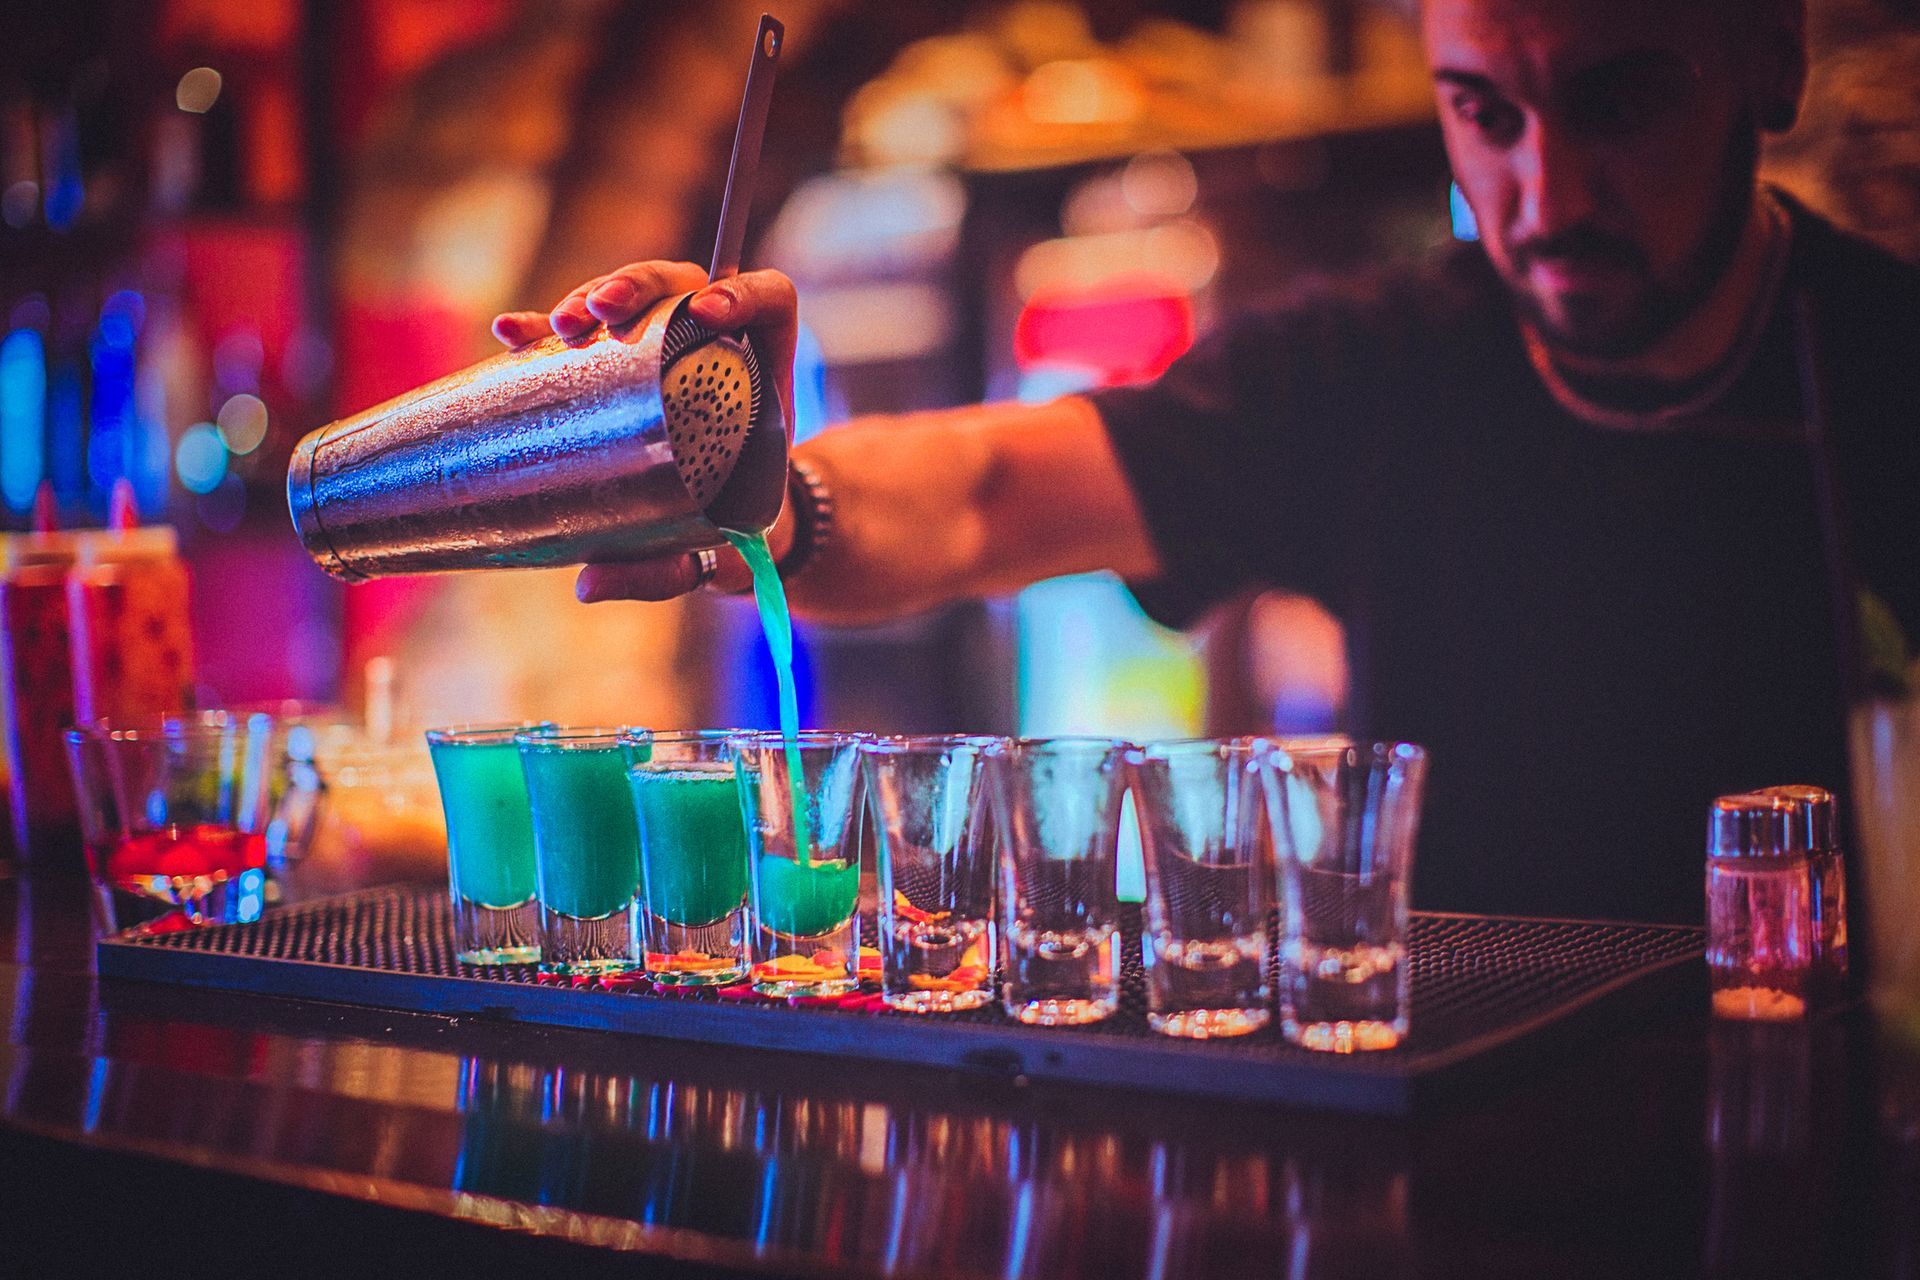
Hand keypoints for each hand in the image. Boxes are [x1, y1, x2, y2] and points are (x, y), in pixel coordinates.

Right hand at [492, 261, 801, 603]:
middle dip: (637, 285)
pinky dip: (542, 329)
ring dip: (589, 296)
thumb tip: (588, 585)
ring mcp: (662, 349)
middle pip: (683, 284)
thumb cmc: (732, 534)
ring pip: (630, 298)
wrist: (723, 533)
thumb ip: (669, 569)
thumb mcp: (717, 555)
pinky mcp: (616, 364)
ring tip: (558, 326)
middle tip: (601, 313)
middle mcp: (715, 347)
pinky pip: (580, 337)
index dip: (745, 291)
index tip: (708, 315)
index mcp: (762, 375)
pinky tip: (509, 333)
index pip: (769, 299)